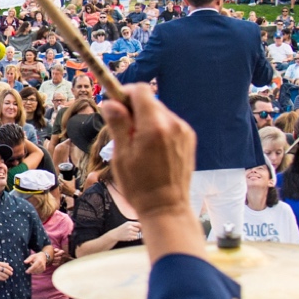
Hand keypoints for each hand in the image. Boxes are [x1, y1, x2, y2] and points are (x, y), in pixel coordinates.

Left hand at [24, 249, 52, 274]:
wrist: (43, 257)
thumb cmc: (37, 256)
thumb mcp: (32, 256)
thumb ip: (28, 259)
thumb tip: (24, 262)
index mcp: (39, 261)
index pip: (34, 266)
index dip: (30, 269)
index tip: (26, 271)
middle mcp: (42, 265)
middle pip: (35, 270)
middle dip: (31, 271)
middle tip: (27, 271)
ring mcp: (43, 267)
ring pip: (37, 272)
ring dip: (33, 271)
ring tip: (32, 266)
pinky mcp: (43, 269)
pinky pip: (38, 272)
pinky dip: (35, 272)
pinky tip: (34, 268)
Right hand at [96, 83, 193, 220]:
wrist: (167, 208)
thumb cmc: (140, 186)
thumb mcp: (122, 155)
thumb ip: (118, 125)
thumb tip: (110, 102)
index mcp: (154, 126)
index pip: (141, 90)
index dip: (125, 93)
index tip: (115, 105)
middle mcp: (173, 124)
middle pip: (150, 100)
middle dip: (134, 108)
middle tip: (122, 130)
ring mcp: (183, 131)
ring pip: (159, 112)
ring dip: (146, 119)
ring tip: (138, 144)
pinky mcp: (189, 139)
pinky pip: (169, 123)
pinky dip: (158, 128)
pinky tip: (152, 149)